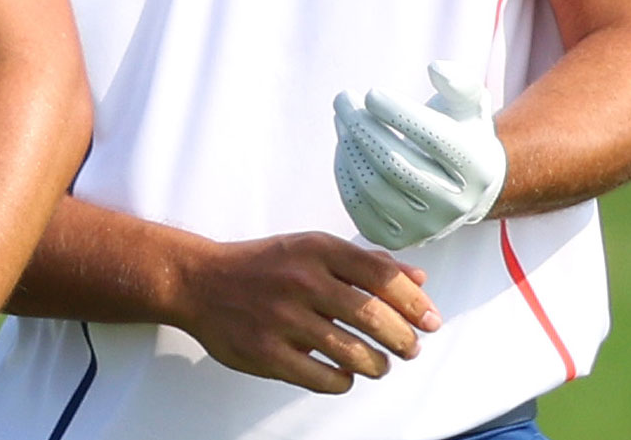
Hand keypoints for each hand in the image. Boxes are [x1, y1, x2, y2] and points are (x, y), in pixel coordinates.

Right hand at [170, 230, 440, 393]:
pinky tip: (345, 374)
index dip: (414, 302)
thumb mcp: (311, 249)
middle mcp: (301, 280)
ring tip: (379, 364)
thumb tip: (419, 279)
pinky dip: (343, 381)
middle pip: (373, 317)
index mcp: (316, 249)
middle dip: (403, 339)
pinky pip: (322, 378)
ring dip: (377, 364)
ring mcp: (282, 318)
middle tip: (410, 348)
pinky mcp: (266, 352)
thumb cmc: (263, 265)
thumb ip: (365, 263)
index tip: (431, 321)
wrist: (199, 281)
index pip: (381, 275)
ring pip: (353, 353)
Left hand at [333, 60, 508, 249]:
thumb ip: (458, 81)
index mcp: (476, 169)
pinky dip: (344, 172)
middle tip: (344, 98)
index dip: (397, 113)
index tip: (372, 92)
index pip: (433, 139)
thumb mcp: (469, 104)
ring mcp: (426, 228)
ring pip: (373, 186)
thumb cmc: (461, 133)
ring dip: (348, 146)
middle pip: (395, 164)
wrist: (464, 189)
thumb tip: (435, 68)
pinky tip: (344, 145)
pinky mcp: (397, 239)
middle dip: (362, 126)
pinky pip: (358, 206)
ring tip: (341, 117)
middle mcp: (455, 205)